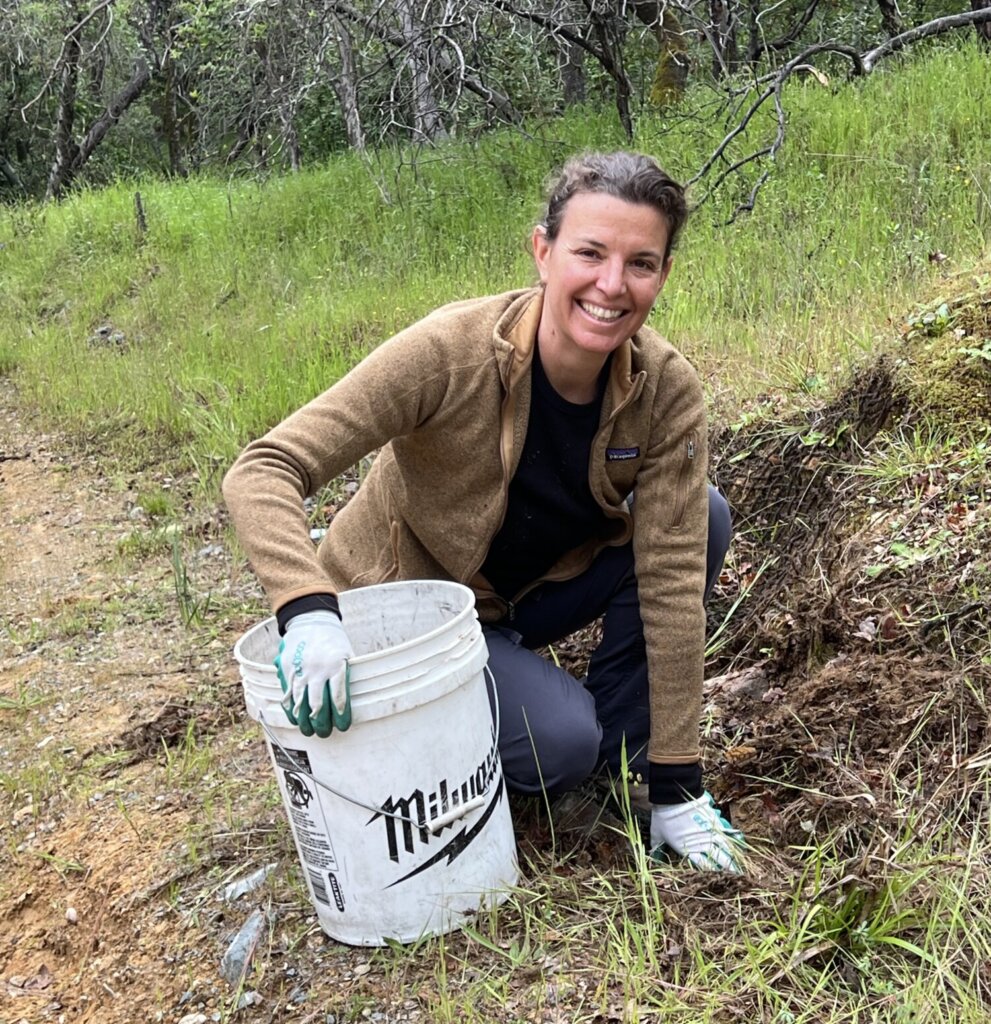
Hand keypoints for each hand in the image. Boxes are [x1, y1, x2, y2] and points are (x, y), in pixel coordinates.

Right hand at [275, 611, 353, 737]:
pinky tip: (295, 719)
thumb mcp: (347, 654)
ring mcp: (300, 670)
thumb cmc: (333, 641)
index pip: (338, 698)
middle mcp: (317, 670)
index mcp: (336, 666)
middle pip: (318, 705)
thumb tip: (353, 699)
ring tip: (309, 731)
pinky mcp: (287, 669)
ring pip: (300, 702)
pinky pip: (287, 694)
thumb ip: (347, 676)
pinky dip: (290, 709)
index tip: (343, 726)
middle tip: (325, 733)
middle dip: (321, 723)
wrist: (310, 620)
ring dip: (304, 721)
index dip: (340, 716)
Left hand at [650, 792, 744, 872]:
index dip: (713, 874)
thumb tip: (652, 857)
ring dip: (735, 856)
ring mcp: (710, 831)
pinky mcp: (714, 819)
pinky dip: (734, 838)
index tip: (720, 880)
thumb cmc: (663, 816)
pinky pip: (727, 831)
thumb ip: (656, 847)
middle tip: (738, 876)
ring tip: (741, 864)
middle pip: (721, 859)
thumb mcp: (656, 833)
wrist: (672, 795)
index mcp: (688, 849)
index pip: (705, 866)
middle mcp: (702, 843)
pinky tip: (740, 843)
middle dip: (730, 869)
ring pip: (727, 847)